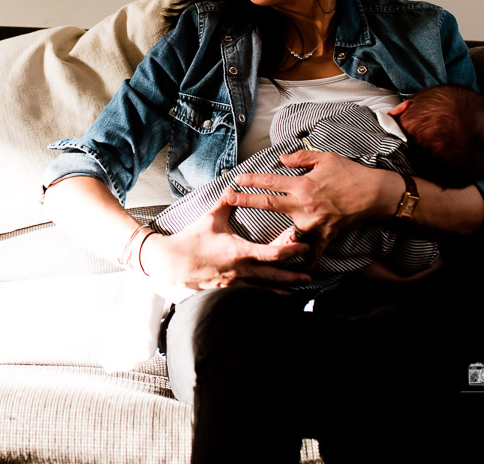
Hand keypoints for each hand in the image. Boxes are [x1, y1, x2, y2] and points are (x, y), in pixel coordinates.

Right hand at [139, 196, 311, 291]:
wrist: (172, 263)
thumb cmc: (192, 240)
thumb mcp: (211, 218)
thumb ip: (226, 202)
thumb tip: (234, 186)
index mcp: (240, 251)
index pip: (272, 253)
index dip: (291, 250)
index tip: (304, 246)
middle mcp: (241, 270)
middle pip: (274, 276)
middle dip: (294, 276)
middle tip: (310, 275)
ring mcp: (235, 283)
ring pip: (265, 289)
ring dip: (282, 289)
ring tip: (298, 289)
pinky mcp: (228, 290)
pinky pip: (251, 294)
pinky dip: (265, 295)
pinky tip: (273, 297)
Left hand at [225, 149, 400, 265]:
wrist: (375, 194)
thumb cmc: (350, 173)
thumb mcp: (325, 158)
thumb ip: (301, 158)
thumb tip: (282, 160)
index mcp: (303, 185)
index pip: (271, 181)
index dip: (252, 180)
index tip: (237, 179)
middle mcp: (304, 205)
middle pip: (269, 203)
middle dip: (247, 201)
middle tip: (230, 199)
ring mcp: (314, 223)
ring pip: (287, 230)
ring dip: (272, 234)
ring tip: (253, 237)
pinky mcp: (325, 235)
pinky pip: (314, 251)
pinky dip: (306, 260)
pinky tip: (297, 268)